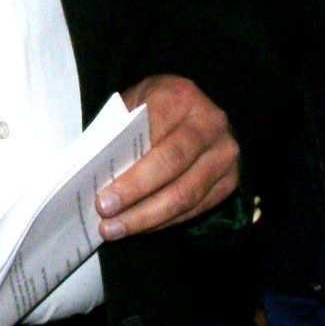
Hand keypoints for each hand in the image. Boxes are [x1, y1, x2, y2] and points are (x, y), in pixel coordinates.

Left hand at [97, 75, 239, 239]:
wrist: (194, 112)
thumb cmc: (152, 108)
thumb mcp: (132, 103)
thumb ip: (117, 129)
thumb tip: (95, 169)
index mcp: (181, 96)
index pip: (155, 134)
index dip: (130, 169)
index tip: (102, 194)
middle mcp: (210, 123)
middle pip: (172, 165)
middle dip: (135, 194)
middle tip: (105, 213)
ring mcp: (224, 154)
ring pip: (186, 194)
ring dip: (147, 217)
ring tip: (114, 229)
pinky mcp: (229, 180)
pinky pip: (195, 208)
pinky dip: (163, 221)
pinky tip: (138, 227)